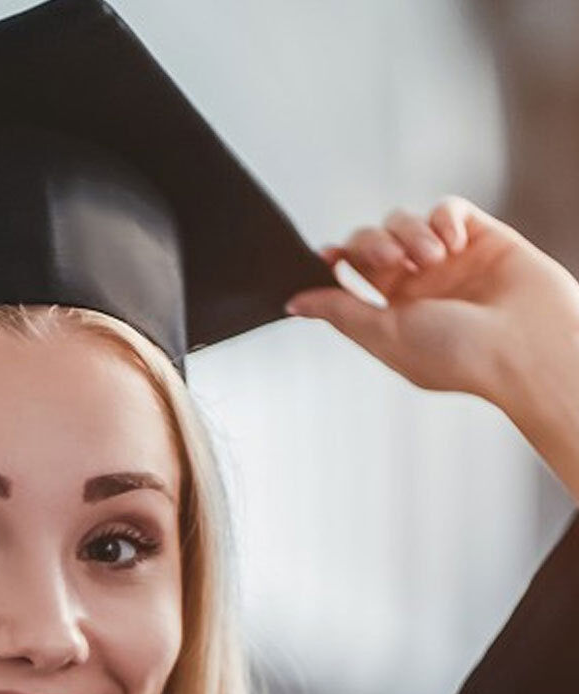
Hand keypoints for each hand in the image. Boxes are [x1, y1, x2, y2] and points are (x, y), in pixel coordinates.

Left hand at [286, 197, 578, 501]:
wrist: (526, 345)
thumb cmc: (461, 355)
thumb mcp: (385, 335)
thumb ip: (340, 312)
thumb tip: (295, 304)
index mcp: (393, 315)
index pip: (353, 275)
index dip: (337, 259)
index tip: (326, 255)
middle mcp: (420, 287)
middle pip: (373, 241)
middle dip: (373, 243)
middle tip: (392, 262)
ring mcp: (450, 260)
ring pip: (407, 222)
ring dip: (411, 234)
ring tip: (433, 260)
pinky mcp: (481, 236)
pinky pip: (448, 209)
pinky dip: (444, 219)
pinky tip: (453, 243)